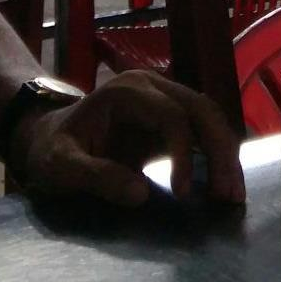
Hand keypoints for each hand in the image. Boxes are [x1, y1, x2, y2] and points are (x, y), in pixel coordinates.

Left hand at [12, 72, 245, 208]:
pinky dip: (217, 154)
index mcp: (127, 91)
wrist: (46, 138)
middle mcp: (152, 87)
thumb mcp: (60, 167)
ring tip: (234, 193)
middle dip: (220, 150)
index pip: (171, 115)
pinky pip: (202, 131)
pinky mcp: (168, 120)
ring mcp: (163, 100)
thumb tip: (141, 195)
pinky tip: (225, 182)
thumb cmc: (51, 150)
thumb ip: (96, 177)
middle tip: (228, 194)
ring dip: (226, 152)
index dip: (184, 153)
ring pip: (209, 117)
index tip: (184, 194)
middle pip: (200, 109)